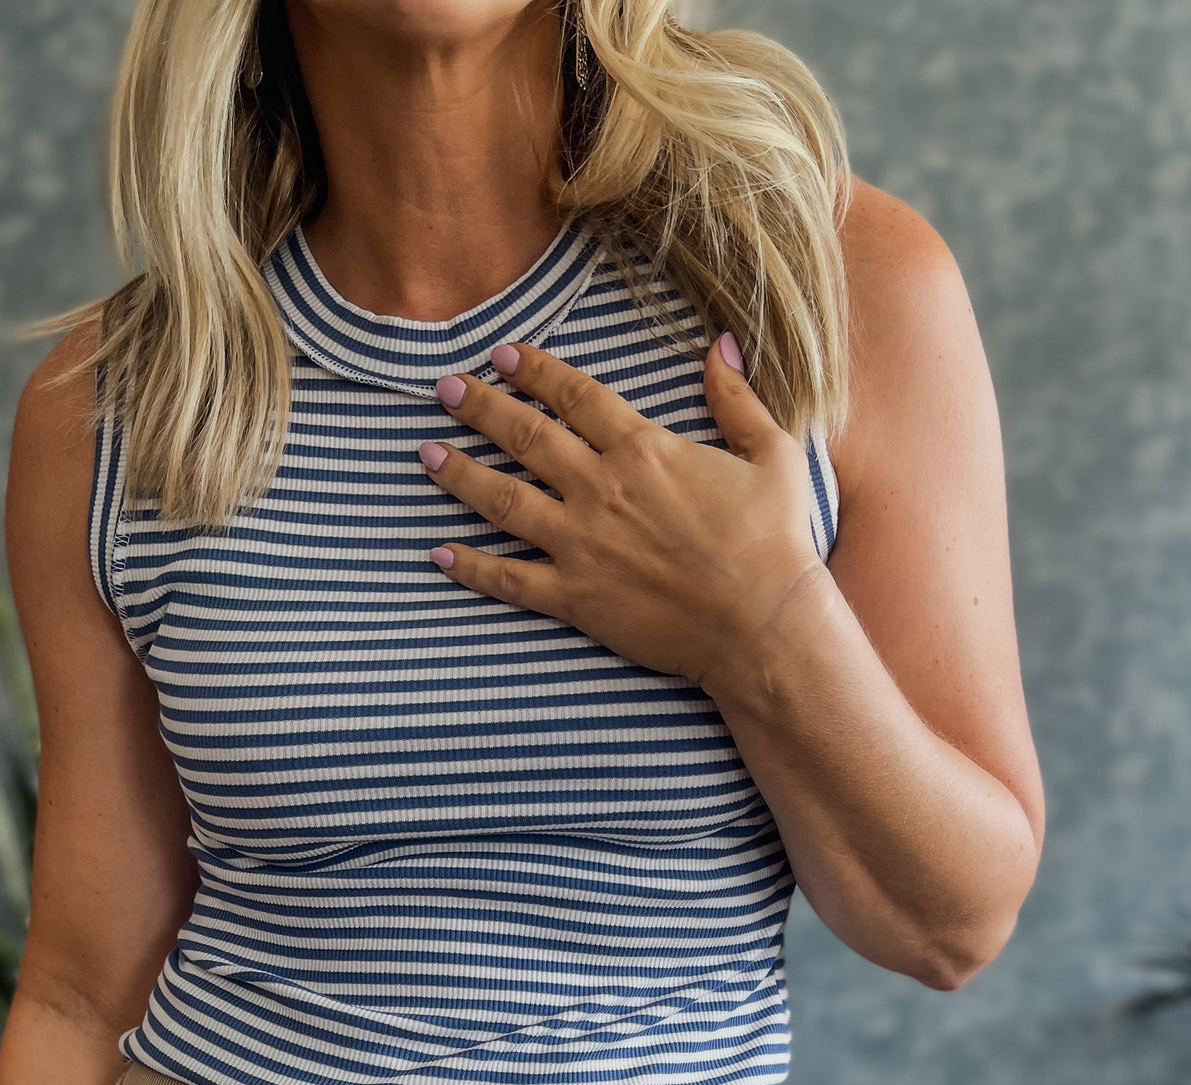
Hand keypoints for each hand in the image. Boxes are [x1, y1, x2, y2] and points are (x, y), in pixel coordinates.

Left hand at [417, 333, 822, 691]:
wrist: (763, 623)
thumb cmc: (775, 542)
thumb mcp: (772, 455)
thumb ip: (737, 399)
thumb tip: (720, 344)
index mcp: (643, 450)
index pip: (575, 397)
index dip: (536, 371)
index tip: (503, 353)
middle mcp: (601, 490)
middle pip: (526, 437)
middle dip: (480, 408)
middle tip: (445, 389)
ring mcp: (581, 545)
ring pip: (503, 500)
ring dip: (459, 474)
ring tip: (426, 454)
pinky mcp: (575, 598)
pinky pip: (509, 579)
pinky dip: (470, 567)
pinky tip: (438, 553)